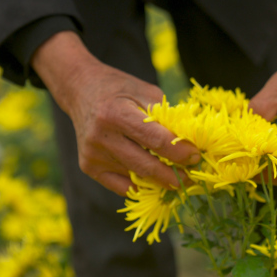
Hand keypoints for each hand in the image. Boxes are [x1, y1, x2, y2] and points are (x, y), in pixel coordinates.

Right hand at [32, 31, 199, 195]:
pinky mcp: (88, 167)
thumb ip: (166, 117)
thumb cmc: (120, 90)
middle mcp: (101, 136)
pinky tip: (155, 183)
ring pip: (135, 177)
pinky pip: (121, 186)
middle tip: (190, 179)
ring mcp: (93, 155)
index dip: (179, 152)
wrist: (80, 90)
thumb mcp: (145, 92)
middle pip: (145, 165)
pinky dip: (140, 186)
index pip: (155, 141)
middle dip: (172, 175)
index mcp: (115, 113)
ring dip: (159, 182)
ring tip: (177, 179)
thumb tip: (190, 143)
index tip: (196, 157)